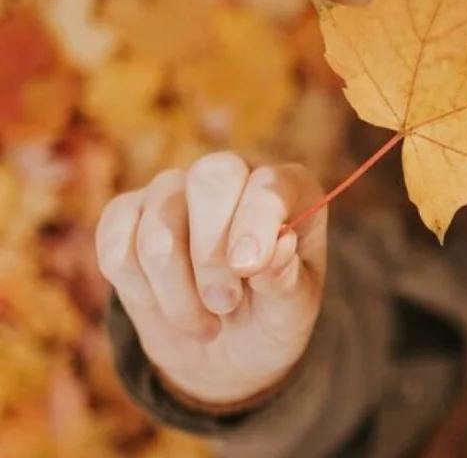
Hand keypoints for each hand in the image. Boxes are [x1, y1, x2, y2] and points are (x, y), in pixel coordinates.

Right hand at [96, 152, 327, 405]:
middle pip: (210, 178)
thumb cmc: (269, 316)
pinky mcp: (126, 214)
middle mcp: (232, 176)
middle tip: (224, 304)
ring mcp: (174, 190)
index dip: (258, 220)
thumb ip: (287, 279)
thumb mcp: (292, 310)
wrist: (222, 349)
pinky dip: (139, 290)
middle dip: (211, 253)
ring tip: (205, 327)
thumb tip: (278, 248)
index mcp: (287, 190)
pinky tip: (165, 308)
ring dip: (177, 291)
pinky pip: (116, 244)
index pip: (271, 183)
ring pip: (159, 226)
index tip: (248, 268)